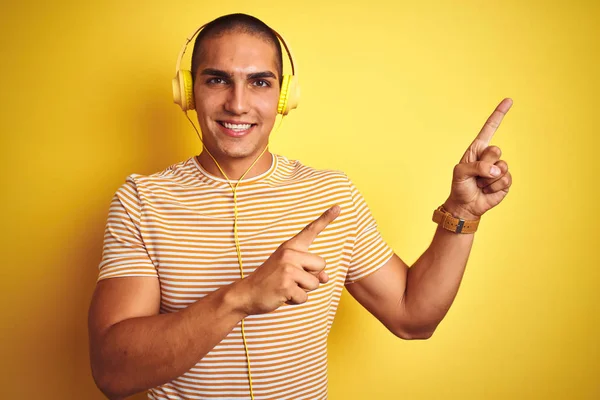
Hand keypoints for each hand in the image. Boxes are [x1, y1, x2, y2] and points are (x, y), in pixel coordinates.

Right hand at [236, 205, 340, 314]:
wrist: (247, 293)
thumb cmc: (271, 280)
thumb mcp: (290, 270)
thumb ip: (310, 270)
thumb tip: (325, 278)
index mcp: (290, 247)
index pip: (310, 231)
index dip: (326, 218)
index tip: (338, 207)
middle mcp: (289, 254)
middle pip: (321, 264)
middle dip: (312, 276)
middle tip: (291, 279)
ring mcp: (287, 269)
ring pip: (315, 283)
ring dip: (303, 290)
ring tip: (286, 287)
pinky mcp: (286, 285)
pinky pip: (305, 297)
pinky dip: (295, 300)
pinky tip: (282, 296)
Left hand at [443, 98, 513, 219]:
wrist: (465, 205)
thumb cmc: (460, 186)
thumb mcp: (460, 173)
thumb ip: (476, 166)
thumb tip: (495, 170)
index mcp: (478, 148)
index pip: (490, 128)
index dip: (499, 114)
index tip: (509, 100)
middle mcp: (490, 156)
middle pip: (495, 150)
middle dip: (484, 164)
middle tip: (476, 175)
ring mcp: (499, 168)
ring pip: (501, 167)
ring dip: (487, 179)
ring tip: (480, 184)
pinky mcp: (506, 181)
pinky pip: (505, 180)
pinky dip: (493, 187)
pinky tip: (487, 190)